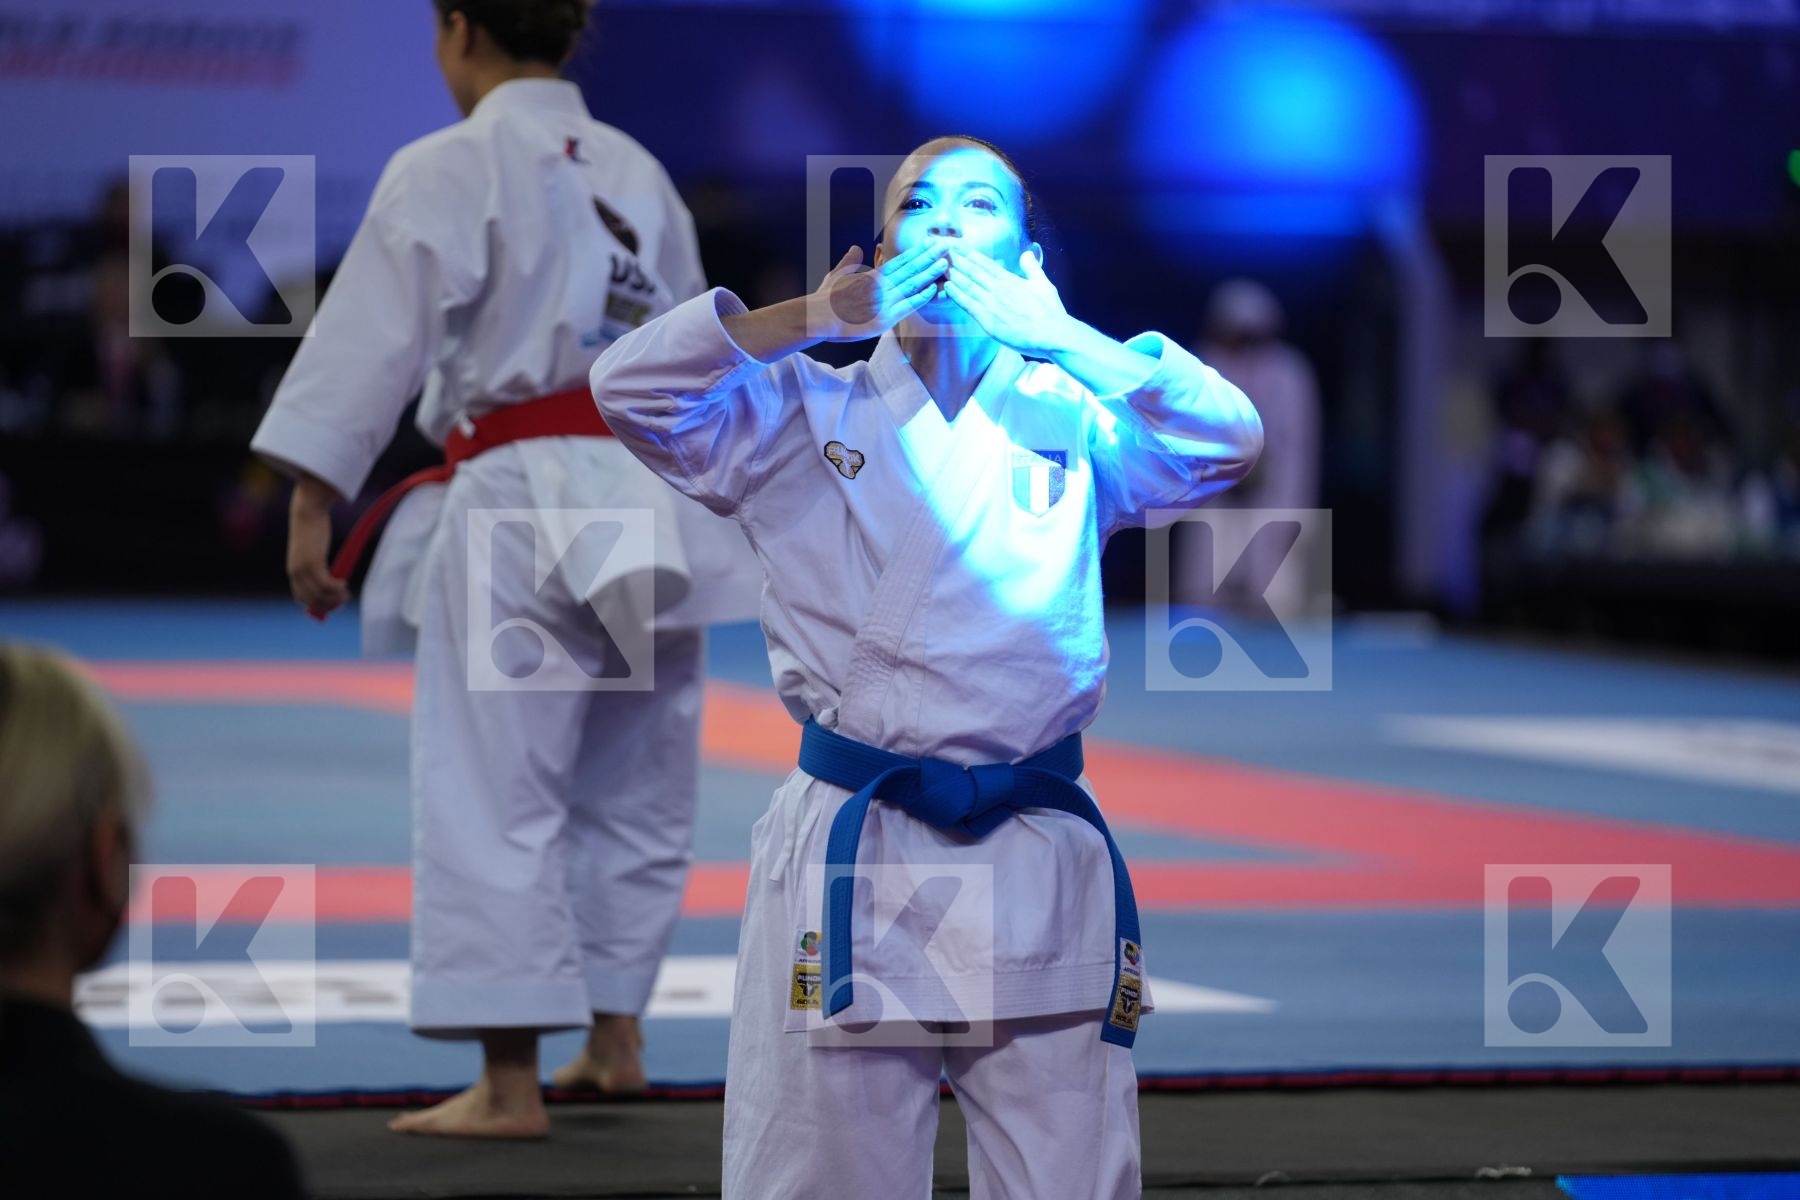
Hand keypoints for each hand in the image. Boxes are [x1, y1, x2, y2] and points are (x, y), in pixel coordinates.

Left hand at [287, 476, 347, 618]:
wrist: (306, 513)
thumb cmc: (312, 530)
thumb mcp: (312, 552)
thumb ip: (317, 565)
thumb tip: (332, 578)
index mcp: (294, 573)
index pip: (303, 599)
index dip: (318, 605)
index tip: (333, 604)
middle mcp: (296, 574)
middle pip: (312, 600)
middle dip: (329, 605)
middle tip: (344, 600)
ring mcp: (304, 569)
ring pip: (320, 594)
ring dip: (335, 598)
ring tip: (346, 593)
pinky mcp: (313, 562)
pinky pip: (325, 583)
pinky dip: (336, 588)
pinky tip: (344, 584)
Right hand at [811, 242, 948, 341]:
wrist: (818, 317)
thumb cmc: (825, 300)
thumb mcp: (836, 276)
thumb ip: (849, 262)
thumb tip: (855, 248)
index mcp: (871, 277)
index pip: (899, 262)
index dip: (916, 253)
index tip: (929, 244)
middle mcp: (880, 286)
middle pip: (909, 268)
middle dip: (928, 256)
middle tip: (945, 244)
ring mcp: (883, 302)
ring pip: (911, 284)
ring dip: (929, 273)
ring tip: (945, 262)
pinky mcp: (883, 319)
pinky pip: (906, 306)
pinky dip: (920, 297)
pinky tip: (933, 289)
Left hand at [942, 247, 1073, 357]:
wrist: (1052, 334)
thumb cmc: (1050, 311)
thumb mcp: (1043, 283)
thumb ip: (1032, 268)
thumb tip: (1026, 254)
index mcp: (1010, 280)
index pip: (986, 263)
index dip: (970, 254)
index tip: (958, 247)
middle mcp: (998, 289)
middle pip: (972, 271)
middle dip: (956, 260)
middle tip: (942, 251)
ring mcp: (992, 304)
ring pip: (967, 285)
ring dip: (953, 275)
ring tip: (940, 266)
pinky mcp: (988, 320)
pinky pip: (968, 305)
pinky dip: (957, 295)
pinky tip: (947, 287)